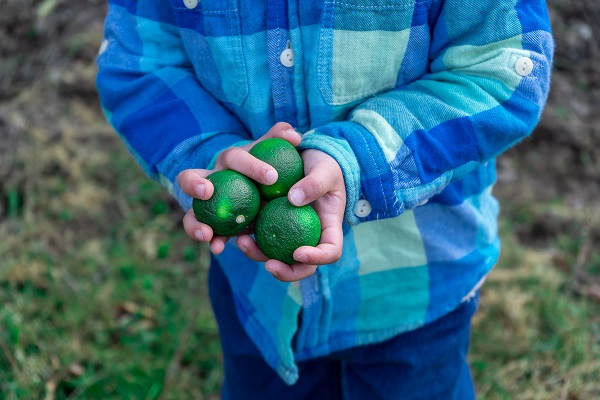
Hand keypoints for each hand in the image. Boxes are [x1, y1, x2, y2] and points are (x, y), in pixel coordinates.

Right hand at [177, 122, 301, 253]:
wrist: (267, 192)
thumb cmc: (271, 167)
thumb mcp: (276, 152)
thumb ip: (282, 139)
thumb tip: (293, 135)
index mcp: (231, 161)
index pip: (235, 158)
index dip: (250, 165)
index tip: (272, 177)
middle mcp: (213, 181)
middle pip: (191, 178)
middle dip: (194, 184)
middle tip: (207, 192)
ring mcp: (209, 206)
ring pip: (192, 213)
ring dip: (195, 223)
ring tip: (206, 234)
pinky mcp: (215, 227)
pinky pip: (210, 234)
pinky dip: (212, 241)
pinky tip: (218, 249)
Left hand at [236, 149, 345, 281]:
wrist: (307, 157)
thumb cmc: (324, 165)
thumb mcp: (326, 169)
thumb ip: (315, 183)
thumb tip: (293, 200)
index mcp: (328, 228)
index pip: (330, 252)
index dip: (316, 258)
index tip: (299, 252)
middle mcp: (308, 237)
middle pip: (300, 265)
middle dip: (285, 271)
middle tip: (269, 265)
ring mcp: (287, 233)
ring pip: (274, 255)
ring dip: (257, 254)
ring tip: (241, 242)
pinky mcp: (268, 223)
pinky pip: (257, 235)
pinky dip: (245, 236)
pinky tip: (232, 230)